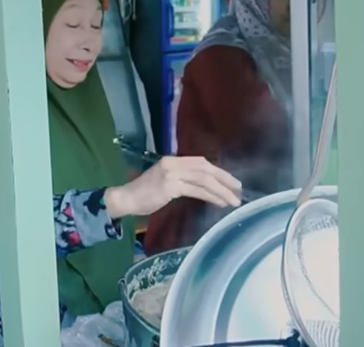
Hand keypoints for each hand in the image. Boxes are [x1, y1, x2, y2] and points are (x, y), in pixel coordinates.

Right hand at [104, 156, 241, 217]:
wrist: (125, 199)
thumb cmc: (144, 193)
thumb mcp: (165, 181)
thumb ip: (182, 179)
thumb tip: (205, 186)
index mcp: (172, 160)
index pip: (201, 162)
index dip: (220, 171)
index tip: (233, 182)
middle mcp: (173, 163)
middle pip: (206, 168)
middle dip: (225, 180)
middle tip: (239, 191)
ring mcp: (171, 174)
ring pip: (203, 179)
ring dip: (221, 191)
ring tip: (233, 201)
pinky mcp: (170, 186)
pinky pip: (196, 190)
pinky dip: (211, 196)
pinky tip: (219, 203)